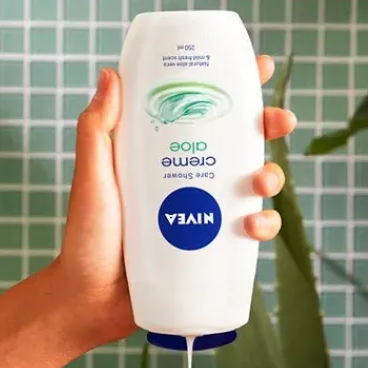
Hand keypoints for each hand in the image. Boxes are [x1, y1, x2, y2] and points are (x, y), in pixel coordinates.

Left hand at [53, 55, 297, 348]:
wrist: (91, 298)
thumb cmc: (87, 236)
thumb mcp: (93, 176)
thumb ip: (97, 130)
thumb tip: (111, 74)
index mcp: (163, 153)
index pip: (201, 110)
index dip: (233, 88)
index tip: (259, 68)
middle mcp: (187, 176)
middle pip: (238, 143)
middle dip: (267, 127)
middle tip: (280, 122)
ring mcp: (203, 211)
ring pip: (251, 185)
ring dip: (270, 176)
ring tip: (261, 184)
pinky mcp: (212, 246)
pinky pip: (248, 231)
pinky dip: (261, 226)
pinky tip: (252, 228)